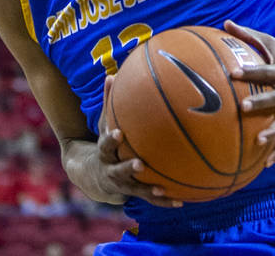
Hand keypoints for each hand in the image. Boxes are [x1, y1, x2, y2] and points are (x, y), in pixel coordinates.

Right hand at [93, 76, 181, 207]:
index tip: (119, 133)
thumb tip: (112, 73)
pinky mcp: (134, 194)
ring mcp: (123, 185)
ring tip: (162, 189)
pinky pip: (150, 199)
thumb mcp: (104, 122)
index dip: (111, 139)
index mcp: (104, 152)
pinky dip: (164, 200)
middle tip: (139, 164)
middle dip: (127, 168)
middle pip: (117, 171)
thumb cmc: (106, 141)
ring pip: (135, 190)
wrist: (93, 175)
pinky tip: (181, 201)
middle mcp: (111, 170)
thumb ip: (109, 101)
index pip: (105, 145)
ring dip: (148, 190)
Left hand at [224, 19, 274, 166]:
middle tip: (244, 107)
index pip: (265, 70)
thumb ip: (248, 34)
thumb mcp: (270, 42)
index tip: (233, 73)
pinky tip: (266, 164)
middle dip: (262, 102)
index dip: (250, 71)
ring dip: (274, 132)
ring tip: (259, 142)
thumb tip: (225, 22)